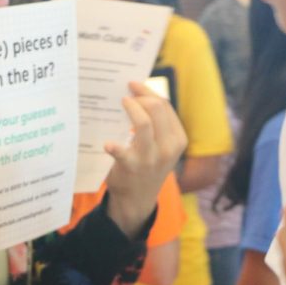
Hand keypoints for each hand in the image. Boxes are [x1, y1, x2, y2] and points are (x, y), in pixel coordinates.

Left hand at [104, 81, 187, 237]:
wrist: (137, 199)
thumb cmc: (146, 165)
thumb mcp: (160, 146)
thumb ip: (156, 124)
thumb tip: (137, 93)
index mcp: (178, 139)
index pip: (165, 106)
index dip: (148, 91)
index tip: (134, 84)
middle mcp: (168, 148)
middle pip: (157, 108)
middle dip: (140, 96)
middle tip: (125, 94)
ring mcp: (151, 158)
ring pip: (144, 123)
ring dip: (131, 109)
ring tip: (121, 103)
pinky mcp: (133, 167)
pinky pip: (122, 151)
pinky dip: (114, 146)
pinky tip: (107, 144)